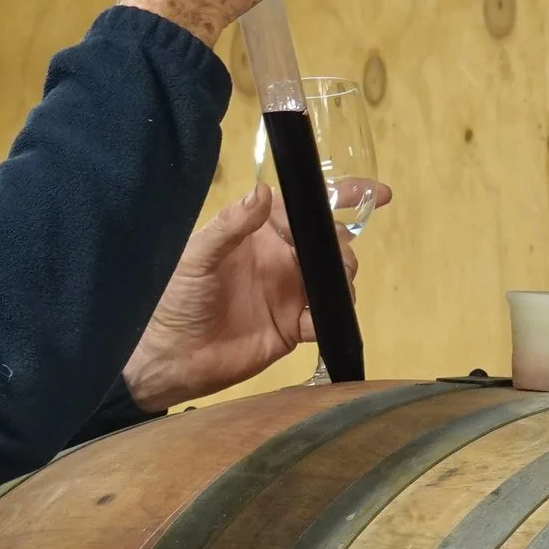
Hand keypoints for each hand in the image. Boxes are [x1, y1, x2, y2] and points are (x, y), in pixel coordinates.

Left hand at [121, 182, 385, 411]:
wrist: (172, 357)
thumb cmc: (177, 299)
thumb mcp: (198, 256)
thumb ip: (231, 226)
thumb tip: (263, 191)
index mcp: (259, 232)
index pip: (305, 206)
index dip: (342, 196)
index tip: (376, 193)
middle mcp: (281, 257)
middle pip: (330, 241)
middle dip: (342, 243)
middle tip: (338, 257)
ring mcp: (291, 292)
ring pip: (336, 276)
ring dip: (343, 276)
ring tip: (334, 284)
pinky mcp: (295, 327)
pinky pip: (326, 317)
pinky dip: (332, 316)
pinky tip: (317, 319)